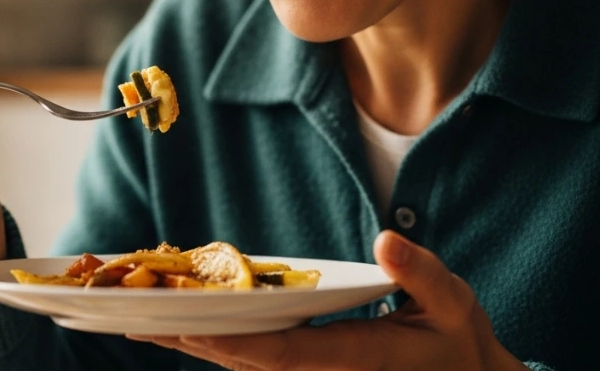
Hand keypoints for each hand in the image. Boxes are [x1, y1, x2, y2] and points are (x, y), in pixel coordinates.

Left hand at [130, 231, 526, 370]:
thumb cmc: (459, 343)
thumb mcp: (452, 302)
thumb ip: (420, 274)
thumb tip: (386, 240)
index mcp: (359, 359)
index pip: (288, 354)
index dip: (239, 343)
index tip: (195, 328)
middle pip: (250, 364)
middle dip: (195, 343)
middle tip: (140, 323)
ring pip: (247, 368)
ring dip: (197, 347)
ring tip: (145, 325)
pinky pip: (259, 364)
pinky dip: (220, 347)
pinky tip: (187, 330)